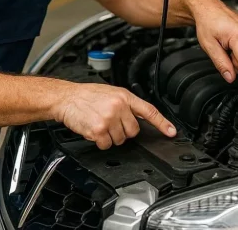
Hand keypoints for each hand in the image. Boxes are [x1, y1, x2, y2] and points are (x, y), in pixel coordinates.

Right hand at [56, 83, 176, 148]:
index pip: (149, 111)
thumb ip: (126, 104)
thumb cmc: (87, 95)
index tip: (171, 132)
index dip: (162, 123)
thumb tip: (138, 118)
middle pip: (133, 131)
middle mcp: (119, 107)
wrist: (66, 98)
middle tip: (111, 123)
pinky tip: (94, 131)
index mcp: (124, 97)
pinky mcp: (99, 130)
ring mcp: (109, 119)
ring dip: (111, 137)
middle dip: (123, 131)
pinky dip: (100, 142)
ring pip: (120, 140)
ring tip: (100, 124)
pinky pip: (107, 145)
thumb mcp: (111, 93)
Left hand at [190, 0, 237, 91]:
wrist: (208, 8)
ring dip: (234, 55)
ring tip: (224, 43)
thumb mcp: (209, 46)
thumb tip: (230, 77)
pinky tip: (229, 41)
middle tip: (221, 50)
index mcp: (237, 36)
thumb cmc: (207, 22)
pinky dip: (237, 49)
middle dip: (232, 62)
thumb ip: (221, 63)